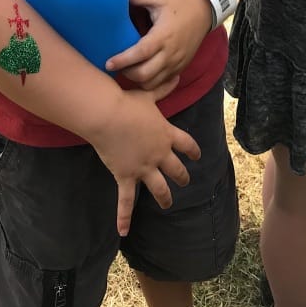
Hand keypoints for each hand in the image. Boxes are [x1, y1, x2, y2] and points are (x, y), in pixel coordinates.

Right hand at [90, 86, 200, 236]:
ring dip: (165, 198)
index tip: (197, 157)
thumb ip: (164, 88)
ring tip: (168, 204)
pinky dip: (124, 217)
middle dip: (181, 176)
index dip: (193, 151)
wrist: (108, 115)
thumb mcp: (149, 94)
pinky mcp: (127, 177)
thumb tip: (177, 75)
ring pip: (160, 188)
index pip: (187, 144)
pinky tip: (123, 231)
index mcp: (166, 134)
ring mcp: (144, 168)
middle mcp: (159, 154)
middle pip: (176, 169)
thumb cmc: (127, 102)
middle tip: (184, 181)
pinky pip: (126, 201)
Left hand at [105, 0, 211, 88]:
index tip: (108, 63)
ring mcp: (177, 63)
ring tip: (129, 70)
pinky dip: (151, 83)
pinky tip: (144, 74)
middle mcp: (170, 53)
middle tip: (117, 66)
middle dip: (127, 74)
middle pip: (145, 75)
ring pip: (153, 83)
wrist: (205, 11)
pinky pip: (164, 84)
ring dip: (138, 80)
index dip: (123, 60)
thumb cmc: (179, 4)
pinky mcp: (181, 68)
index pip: (140, 53)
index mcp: (163, 35)